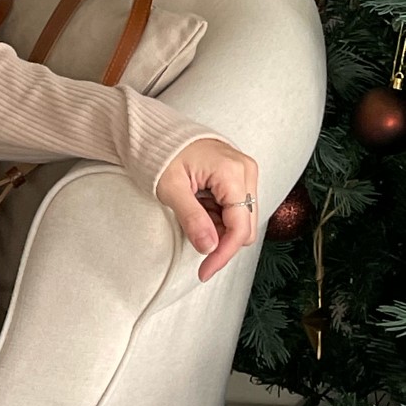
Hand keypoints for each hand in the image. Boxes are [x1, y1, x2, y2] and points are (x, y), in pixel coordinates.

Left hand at [154, 137, 260, 282]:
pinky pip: (235, 209)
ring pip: (242, 220)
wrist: (160, 134)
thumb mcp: (172, 189)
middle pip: (246, 226)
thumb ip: (192, 219)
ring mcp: (245, 174)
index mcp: (232, 173)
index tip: (205, 270)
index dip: (223, 254)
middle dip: (221, 242)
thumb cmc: (163, 154)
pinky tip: (200, 208)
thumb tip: (208, 247)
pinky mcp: (239, 178)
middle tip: (193, 239)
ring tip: (193, 214)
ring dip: (218, 229)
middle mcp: (246, 172)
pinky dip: (218, 217)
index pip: (239, 227)